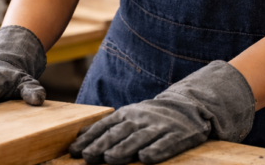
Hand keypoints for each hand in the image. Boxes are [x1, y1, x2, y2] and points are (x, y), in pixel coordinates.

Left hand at [69, 61, 254, 164]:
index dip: (91, 138)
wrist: (189, 107)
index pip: (107, 126)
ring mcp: (160, 126)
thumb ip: (107, 128)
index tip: (75, 152)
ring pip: (140, 138)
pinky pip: (167, 143)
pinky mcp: (178, 135)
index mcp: (130, 114)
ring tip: (111, 158)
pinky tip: (147, 158)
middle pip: (120, 132)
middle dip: (102, 144)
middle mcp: (143, 119)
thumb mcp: (130, 117)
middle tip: (87, 157)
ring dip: (125, 148)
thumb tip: (79, 140)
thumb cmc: (152, 117)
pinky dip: (157, 150)